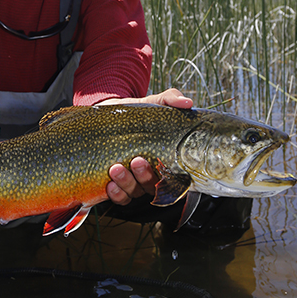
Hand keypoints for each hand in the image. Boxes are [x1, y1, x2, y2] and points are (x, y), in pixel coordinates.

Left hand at [99, 88, 192, 205]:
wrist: (109, 112)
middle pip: (153, 186)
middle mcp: (151, 174)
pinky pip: (120, 198)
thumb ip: (170, 99)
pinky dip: (116, 194)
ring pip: (135, 192)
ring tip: (115, 168)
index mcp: (165, 160)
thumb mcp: (153, 102)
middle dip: (144, 176)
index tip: (161, 165)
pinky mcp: (116, 185)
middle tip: (136, 160)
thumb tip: (187, 102)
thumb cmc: (136, 113)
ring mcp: (134, 181)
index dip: (172, 179)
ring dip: (126, 183)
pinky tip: (110, 185)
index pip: (176, 178)